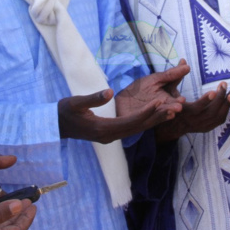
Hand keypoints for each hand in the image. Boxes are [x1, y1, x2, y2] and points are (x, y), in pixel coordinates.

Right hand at [58, 62, 187, 143]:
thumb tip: (110, 92)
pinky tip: (154, 115)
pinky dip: (144, 121)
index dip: (146, 112)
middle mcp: (110, 136)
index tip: (159, 102)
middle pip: (138, 127)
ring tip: (171, 111)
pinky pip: (131, 128)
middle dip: (156, 118)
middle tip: (174, 108)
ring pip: (136, 129)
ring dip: (153, 121)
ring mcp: (110, 136)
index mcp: (103, 129)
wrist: (55, 126)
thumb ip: (93, 98)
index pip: (130, 122)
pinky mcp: (110, 133)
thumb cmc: (64, 112)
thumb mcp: (75, 102)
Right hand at [155, 82, 229, 142]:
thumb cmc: (170, 104)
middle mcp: (194, 121)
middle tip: (224, 84)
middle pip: (211, 112)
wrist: (172, 125)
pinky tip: (228, 100)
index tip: (214, 91)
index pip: (197, 107)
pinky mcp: (207, 128)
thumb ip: (176, 76)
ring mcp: (202, 126)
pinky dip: (226, 110)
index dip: (206, 100)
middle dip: (220, 98)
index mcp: (184, 112)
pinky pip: (220, 120)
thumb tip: (183, 60)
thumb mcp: (169, 90)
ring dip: (226, 104)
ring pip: (218, 117)